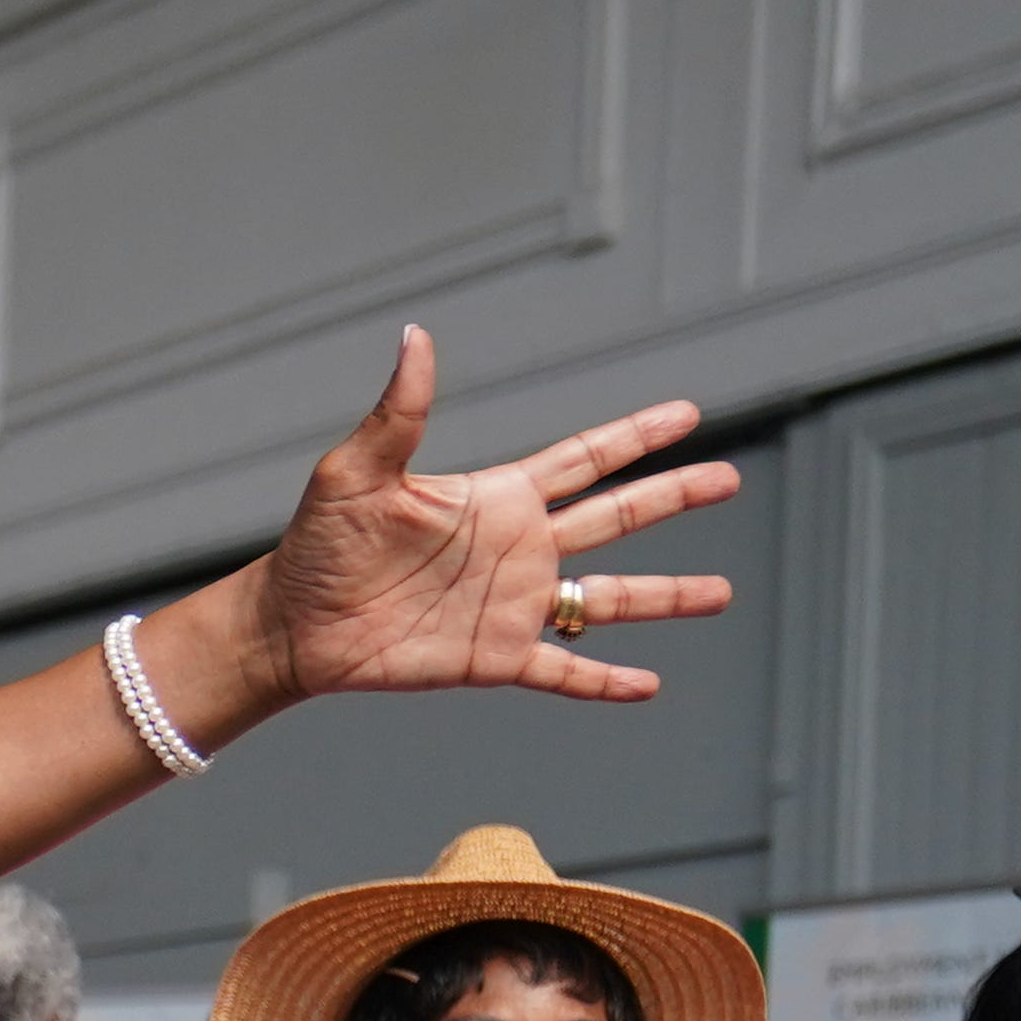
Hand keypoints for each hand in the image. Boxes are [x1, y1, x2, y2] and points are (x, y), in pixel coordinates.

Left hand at [253, 328, 741, 711]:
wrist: (293, 626)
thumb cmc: (318, 545)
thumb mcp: (356, 471)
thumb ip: (399, 411)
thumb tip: (415, 336)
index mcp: (498, 499)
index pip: (584, 459)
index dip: (635, 437)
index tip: (687, 413)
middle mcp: (519, 549)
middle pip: (616, 519)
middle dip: (672, 498)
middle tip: (727, 480)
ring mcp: (512, 606)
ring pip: (606, 598)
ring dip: (664, 597)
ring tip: (721, 593)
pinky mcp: (494, 659)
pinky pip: (563, 671)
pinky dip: (605, 680)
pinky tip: (648, 685)